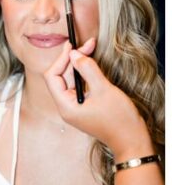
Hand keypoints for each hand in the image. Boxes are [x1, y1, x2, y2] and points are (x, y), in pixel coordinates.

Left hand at [43, 37, 152, 160]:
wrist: (130, 139)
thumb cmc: (118, 118)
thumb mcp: (104, 89)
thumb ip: (88, 70)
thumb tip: (75, 54)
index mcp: (65, 106)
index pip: (53, 77)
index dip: (62, 59)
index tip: (73, 46)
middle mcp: (66, 107)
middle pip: (60, 77)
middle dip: (72, 59)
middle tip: (88, 44)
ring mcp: (74, 107)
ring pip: (70, 80)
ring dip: (78, 64)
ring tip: (90, 49)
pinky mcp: (83, 106)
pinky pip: (79, 86)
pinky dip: (84, 74)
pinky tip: (91, 64)